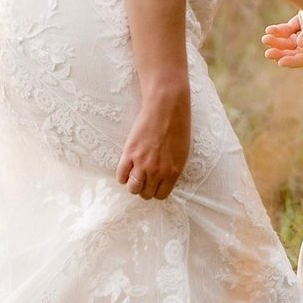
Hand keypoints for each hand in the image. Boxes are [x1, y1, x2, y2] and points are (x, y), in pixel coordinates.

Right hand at [116, 83, 190, 199]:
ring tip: (133, 174)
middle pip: (145, 193)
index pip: (160, 195)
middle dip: (144, 188)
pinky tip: (126, 168)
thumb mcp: (182, 153)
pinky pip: (121, 175)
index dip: (155, 191)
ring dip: (132, 184)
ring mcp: (142, 163)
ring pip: (132, 188)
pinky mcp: (129, 153)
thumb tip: (162, 180)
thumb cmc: (178, 126)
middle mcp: (157, 171)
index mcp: (173, 172)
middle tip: (142, 178)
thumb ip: (172, 169)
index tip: (153, 184)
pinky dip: (122, 176)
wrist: (166, 107)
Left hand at [262, 15, 302, 69]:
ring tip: (265, 39)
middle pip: (296, 52)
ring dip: (277, 42)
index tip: (280, 62)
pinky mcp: (301, 24)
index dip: (295, 61)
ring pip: (290, 42)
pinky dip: (279, 31)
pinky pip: (288, 31)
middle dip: (282, 53)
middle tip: (268, 53)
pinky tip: (269, 30)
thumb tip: (300, 44)